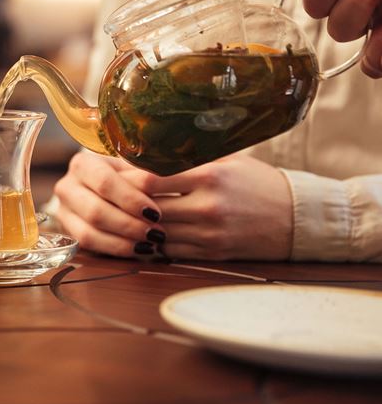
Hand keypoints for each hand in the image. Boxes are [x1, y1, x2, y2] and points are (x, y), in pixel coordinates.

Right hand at [52, 152, 165, 257]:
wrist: (102, 189)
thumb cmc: (123, 177)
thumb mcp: (132, 170)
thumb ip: (142, 178)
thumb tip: (159, 184)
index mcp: (82, 164)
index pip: (104, 181)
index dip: (131, 199)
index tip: (155, 213)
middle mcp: (67, 186)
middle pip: (95, 211)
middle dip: (129, 225)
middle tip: (156, 233)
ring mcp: (63, 210)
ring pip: (89, 232)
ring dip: (123, 241)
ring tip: (150, 243)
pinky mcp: (67, 231)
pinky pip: (88, 246)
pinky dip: (115, 249)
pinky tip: (137, 249)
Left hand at [118, 155, 292, 260]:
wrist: (297, 216)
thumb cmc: (257, 182)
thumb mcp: (227, 160)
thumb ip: (189, 158)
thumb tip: (146, 149)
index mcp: (210, 176)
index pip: (151, 179)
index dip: (127, 178)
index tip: (114, 173)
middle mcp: (208, 206)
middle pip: (149, 208)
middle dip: (125, 203)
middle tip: (107, 196)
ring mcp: (210, 234)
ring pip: (156, 233)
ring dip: (135, 226)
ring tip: (118, 215)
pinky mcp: (213, 254)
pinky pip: (171, 252)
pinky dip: (153, 244)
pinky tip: (142, 235)